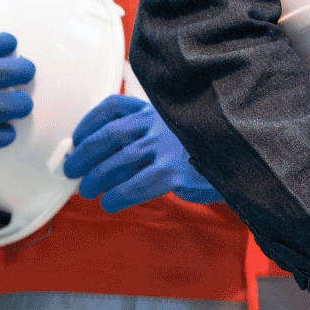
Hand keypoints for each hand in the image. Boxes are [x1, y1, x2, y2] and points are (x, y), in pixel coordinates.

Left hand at [62, 94, 219, 210]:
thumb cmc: (201, 149)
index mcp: (156, 109)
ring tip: (88, 190)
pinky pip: (134, 185)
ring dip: (96, 178)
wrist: (238, 162)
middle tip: (71, 169)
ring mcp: (167, 146)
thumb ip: (146, 133)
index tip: (77, 138)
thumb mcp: (175, 128)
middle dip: (83, 154)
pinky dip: (117, 196)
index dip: (89, 122)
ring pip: (118, 161)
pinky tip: (111, 203)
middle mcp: (159, 123)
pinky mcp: (174, 171)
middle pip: (108, 135)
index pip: (113, 106)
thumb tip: (98, 153)